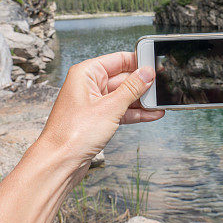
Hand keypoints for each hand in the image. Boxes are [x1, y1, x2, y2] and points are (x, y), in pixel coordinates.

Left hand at [36, 51, 163, 172]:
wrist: (60, 162)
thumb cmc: (73, 134)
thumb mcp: (110, 107)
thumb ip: (131, 88)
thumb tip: (147, 73)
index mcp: (86, 73)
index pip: (118, 60)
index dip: (138, 62)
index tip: (156, 65)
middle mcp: (88, 85)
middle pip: (122, 78)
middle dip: (142, 84)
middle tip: (163, 87)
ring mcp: (93, 103)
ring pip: (123, 96)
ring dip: (141, 101)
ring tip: (161, 102)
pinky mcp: (97, 119)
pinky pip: (120, 110)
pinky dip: (135, 113)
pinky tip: (152, 114)